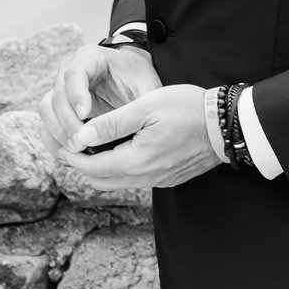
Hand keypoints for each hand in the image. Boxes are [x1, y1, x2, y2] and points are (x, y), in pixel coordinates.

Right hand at [40, 41, 161, 150]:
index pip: (75, 73)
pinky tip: (68, 153)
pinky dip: (54, 138)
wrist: (132, 81)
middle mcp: (69, 71)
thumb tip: (137, 124)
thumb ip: (143, 100)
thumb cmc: (139, 79)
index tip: (85, 114)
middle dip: (67, 121)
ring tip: (77, 150)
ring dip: (58, 131)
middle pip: (57, 94)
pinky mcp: (59, 108)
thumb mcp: (146, 86)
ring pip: (47, 109)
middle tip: (81, 142)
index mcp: (90, 58)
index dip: (76, 94)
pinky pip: (47, 123)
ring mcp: (61, 90)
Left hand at [53, 81, 223, 190]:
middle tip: (69, 144)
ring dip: (99, 167)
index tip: (61, 139)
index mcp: (135, 161)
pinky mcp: (167, 177)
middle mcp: (145, 177)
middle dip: (81, 164)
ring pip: (116, 181)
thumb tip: (80, 135)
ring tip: (89, 145)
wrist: (227, 125)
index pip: (90, 166)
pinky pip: (134, 178)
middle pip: (99, 180)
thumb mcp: (146, 107)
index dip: (71, 154)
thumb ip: (111, 123)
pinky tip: (117, 148)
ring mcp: (157, 180)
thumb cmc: (188, 109)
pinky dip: (117, 167)